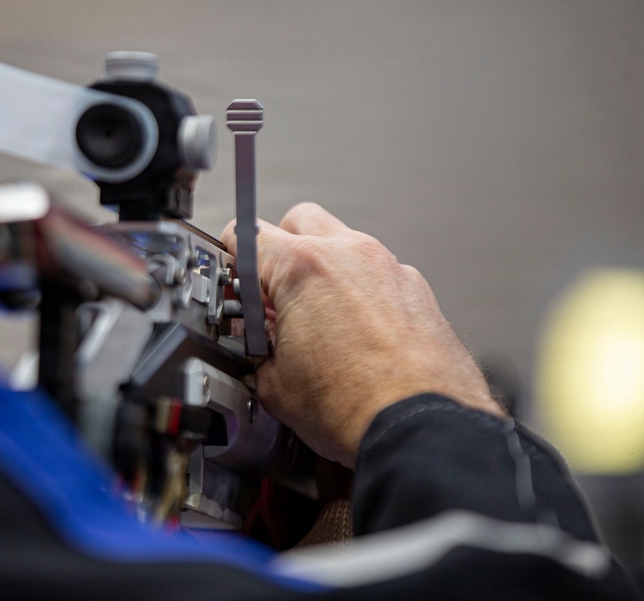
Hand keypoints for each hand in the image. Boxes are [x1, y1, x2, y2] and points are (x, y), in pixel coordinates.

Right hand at [222, 203, 502, 467]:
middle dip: (281, 249)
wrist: (420, 430)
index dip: (231, 258)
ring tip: (316, 319)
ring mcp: (389, 268)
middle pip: (300, 221)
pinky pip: (379, 275)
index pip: (247, 234)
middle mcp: (349, 254)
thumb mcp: (274, 382)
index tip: (233, 276)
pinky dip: (362, 293)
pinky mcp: (418, 291)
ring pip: (344, 245)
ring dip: (325, 270)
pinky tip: (356, 335)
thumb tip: (257, 341)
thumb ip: (258, 346)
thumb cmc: (354, 408)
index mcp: (303, 267)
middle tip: (273, 292)